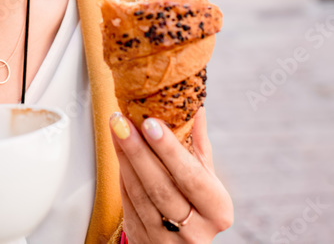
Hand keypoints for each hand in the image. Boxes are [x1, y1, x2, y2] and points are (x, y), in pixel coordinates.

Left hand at [110, 107, 232, 241]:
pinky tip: (118, 153)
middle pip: (161, 187)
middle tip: (122, 121)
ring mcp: (167, 240)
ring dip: (124, 159)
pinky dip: (121, 176)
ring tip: (116, 129)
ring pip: (140, 196)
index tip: (150, 123)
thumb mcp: (205, 177)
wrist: (183, 242)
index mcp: (217, 211)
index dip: (169, 150)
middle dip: (138, 151)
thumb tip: (196, 105)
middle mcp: (195, 231)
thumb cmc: (197, 202)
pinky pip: (128, 205)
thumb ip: (198, 143)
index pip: (191, 177)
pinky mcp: (144, 241)